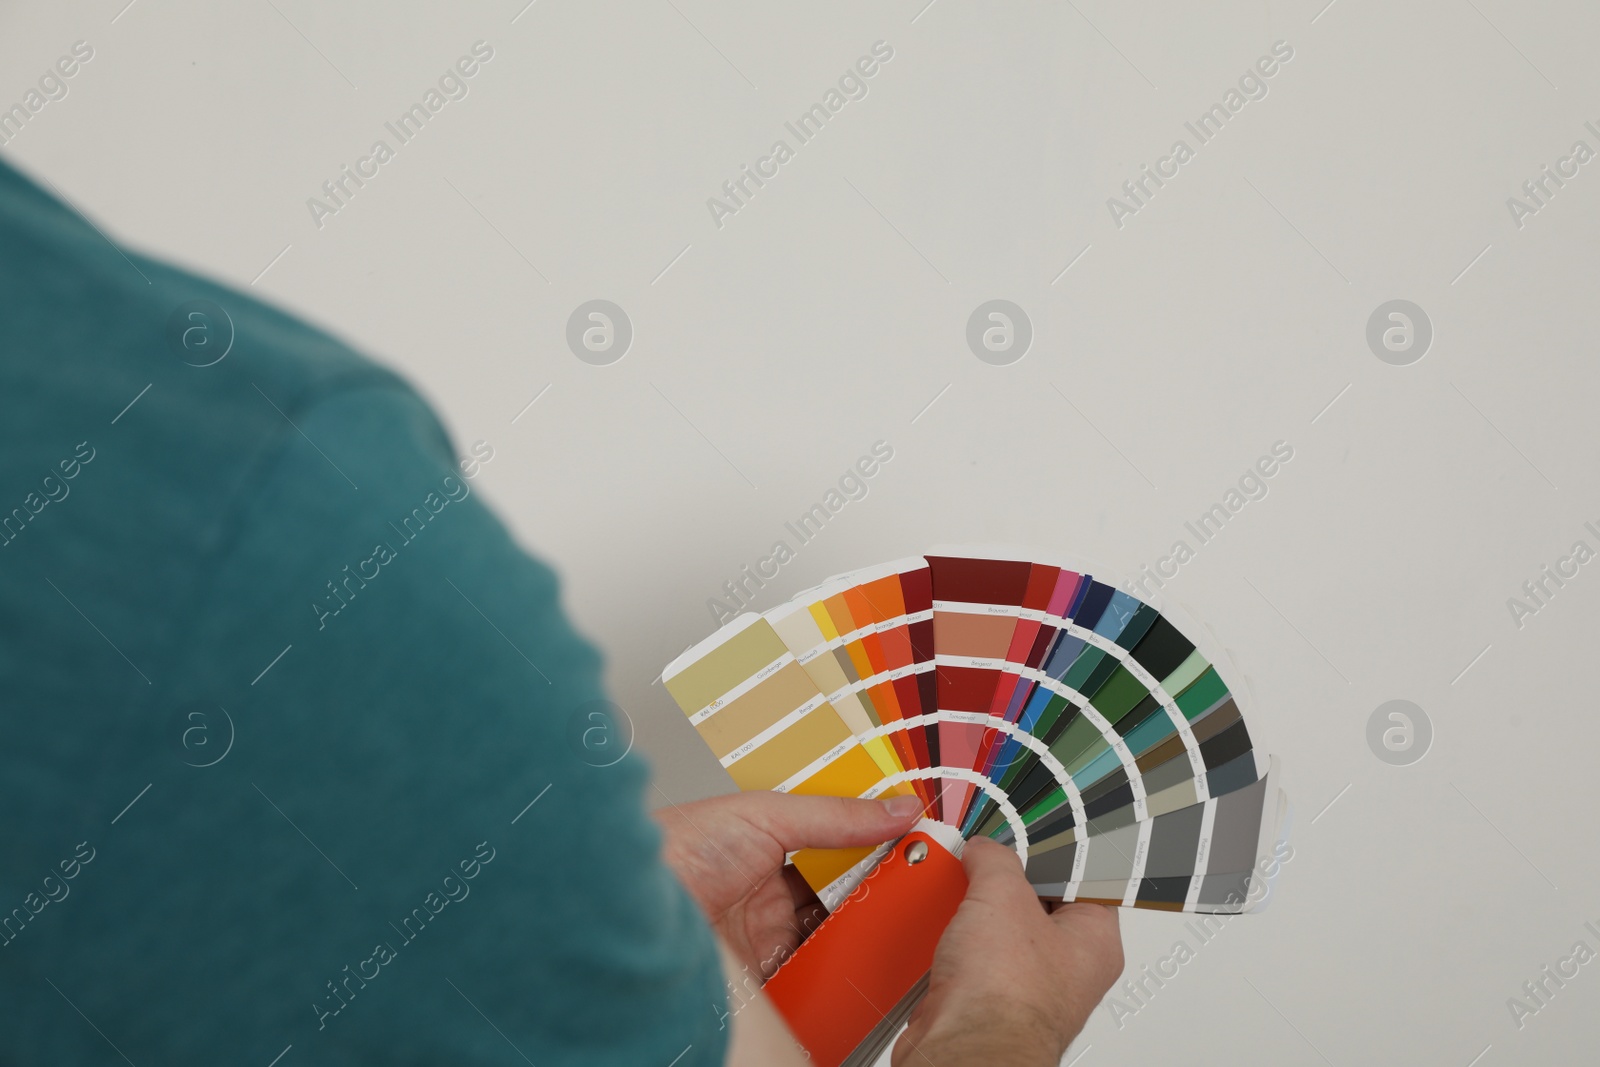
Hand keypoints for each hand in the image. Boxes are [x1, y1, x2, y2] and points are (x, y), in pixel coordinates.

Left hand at [654, 790, 924, 978]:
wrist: (630, 914)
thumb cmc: (674, 852)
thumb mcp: (765, 816)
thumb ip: (834, 815)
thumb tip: (894, 806)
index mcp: (762, 841)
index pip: (832, 840)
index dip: (871, 841)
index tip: (913, 840)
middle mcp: (763, 889)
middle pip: (838, 891)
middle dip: (876, 888)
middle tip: (917, 883)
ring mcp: (764, 935)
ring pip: (831, 934)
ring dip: (862, 929)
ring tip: (898, 919)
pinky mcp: (764, 977)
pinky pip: (814, 976)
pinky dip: (840, 971)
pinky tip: (864, 959)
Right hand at [895, 837, 1123, 1066]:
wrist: (963, 1049)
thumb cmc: (1006, 994)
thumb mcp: (1002, 894)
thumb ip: (996, 859)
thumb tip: (986, 849)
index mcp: (1095, 942)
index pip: (1083, 881)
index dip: (1052, 853)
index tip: (1026, 835)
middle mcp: (1066, 969)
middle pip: (1036, 903)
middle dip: (1003, 882)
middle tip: (984, 861)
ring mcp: (1024, 987)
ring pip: (999, 931)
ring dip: (973, 911)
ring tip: (957, 889)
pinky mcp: (986, 1002)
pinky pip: (970, 957)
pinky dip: (951, 940)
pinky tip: (939, 925)